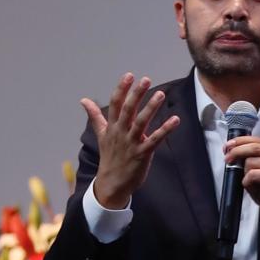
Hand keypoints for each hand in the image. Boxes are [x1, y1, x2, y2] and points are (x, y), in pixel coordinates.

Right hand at [81, 73, 179, 209]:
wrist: (111, 183)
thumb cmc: (109, 157)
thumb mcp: (101, 135)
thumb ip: (95, 116)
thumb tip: (83, 100)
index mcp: (112, 127)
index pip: (115, 104)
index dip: (122, 89)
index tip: (129, 76)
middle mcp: (120, 133)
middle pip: (127, 110)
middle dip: (136, 94)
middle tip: (145, 79)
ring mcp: (131, 143)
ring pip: (141, 122)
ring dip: (151, 108)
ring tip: (161, 94)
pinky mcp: (142, 154)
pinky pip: (155, 140)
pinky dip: (165, 130)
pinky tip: (175, 120)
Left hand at [225, 136, 259, 237]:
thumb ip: (252, 163)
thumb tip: (234, 155)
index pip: (256, 140)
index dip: (240, 141)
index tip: (227, 146)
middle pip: (252, 147)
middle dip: (236, 152)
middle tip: (227, 160)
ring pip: (250, 162)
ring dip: (246, 175)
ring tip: (253, 185)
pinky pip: (252, 175)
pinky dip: (248, 183)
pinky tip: (255, 190)